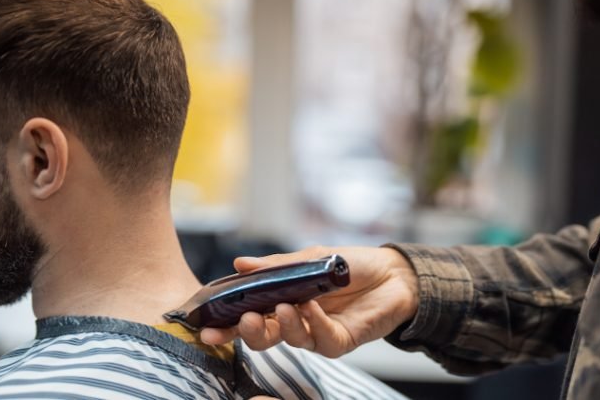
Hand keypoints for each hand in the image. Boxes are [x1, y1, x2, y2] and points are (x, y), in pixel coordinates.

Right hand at [200, 246, 419, 357]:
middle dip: (248, 332)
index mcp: (283, 301)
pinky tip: (312, 307)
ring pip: (290, 340)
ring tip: (284, 307)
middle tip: (243, 321)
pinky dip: (314, 323)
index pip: (249, 315)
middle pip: (263, 336)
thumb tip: (240, 264)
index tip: (206, 325)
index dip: (227, 322)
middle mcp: (296, 321)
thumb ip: (276, 266)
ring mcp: (317, 333)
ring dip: (283, 325)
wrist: (393, 273)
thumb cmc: (350, 265)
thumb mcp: (310, 258)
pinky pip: (321, 339)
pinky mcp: (340, 341)